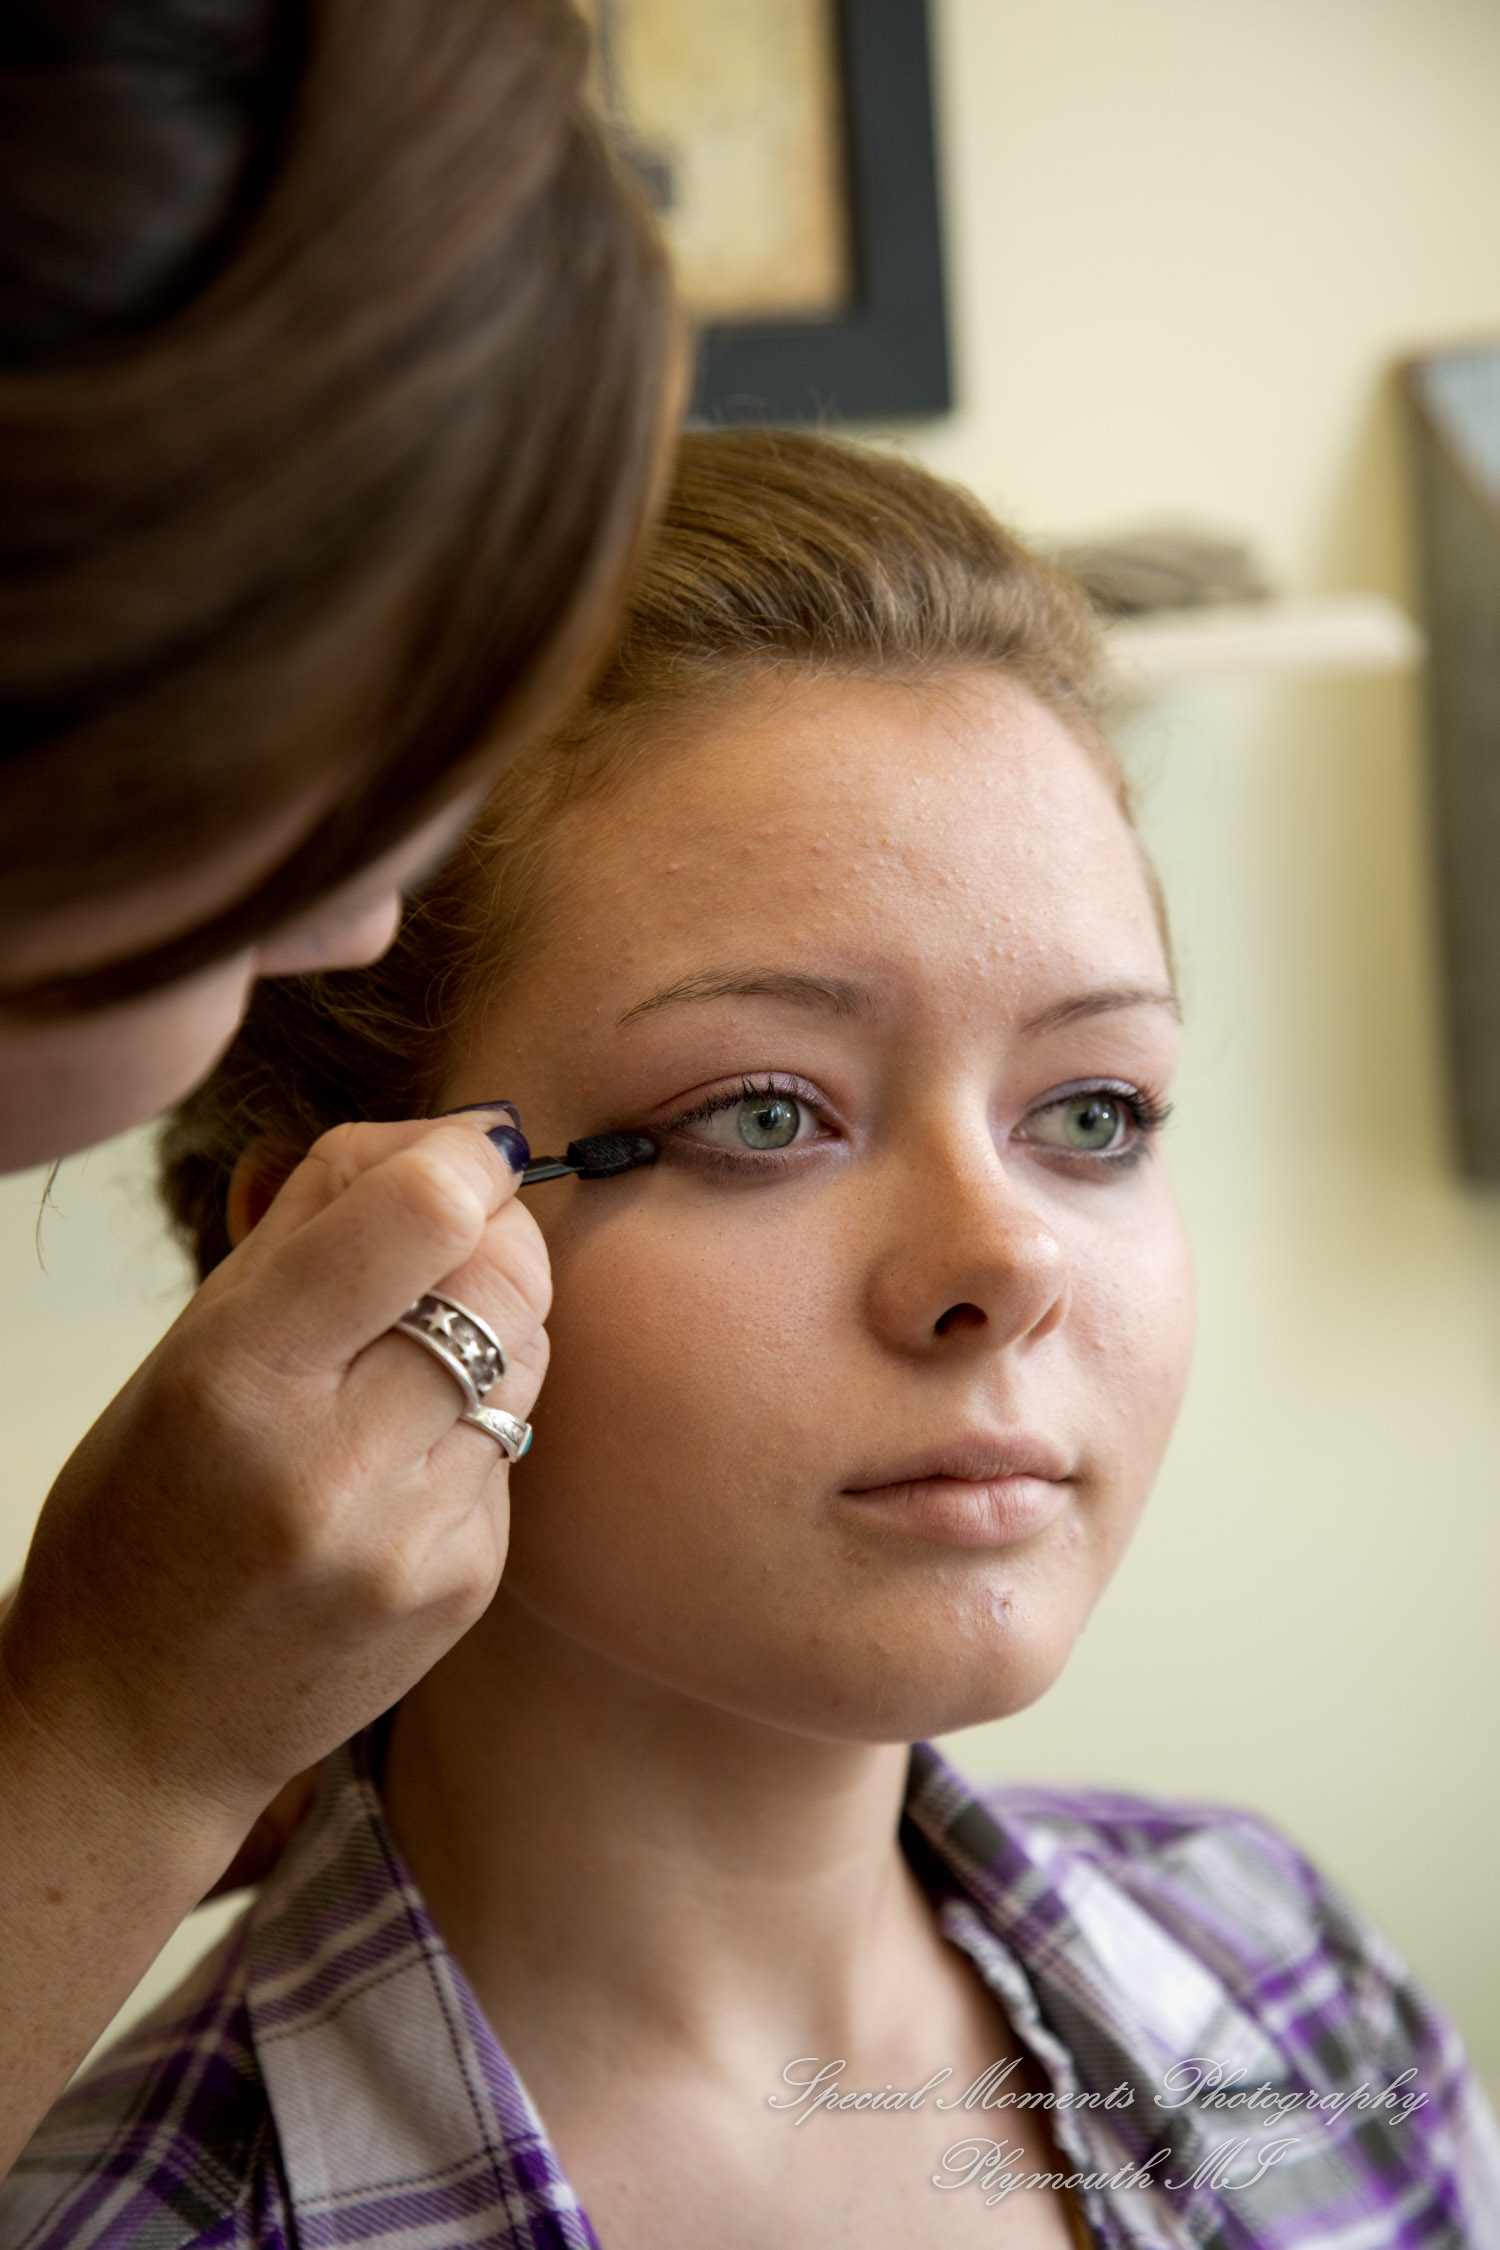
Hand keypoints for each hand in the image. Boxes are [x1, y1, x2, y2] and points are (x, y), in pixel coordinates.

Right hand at [0, 1108, 547, 1855]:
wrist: (138, 1723)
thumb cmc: (150, 1510)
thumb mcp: (189, 1347)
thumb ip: (318, 1226)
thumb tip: (464, 1138)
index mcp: (238, 1378)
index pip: (420, 1212)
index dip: (465, 1161)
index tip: (463, 1159)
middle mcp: (333, 1464)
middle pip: (507, 1275)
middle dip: (496, 1236)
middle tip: (452, 1244)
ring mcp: (410, 1538)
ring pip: (528, 1356)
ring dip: (493, 1331)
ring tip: (408, 1365)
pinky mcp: (465, 1584)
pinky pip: (514, 1448)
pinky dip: (474, 1429)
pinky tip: (400, 1466)